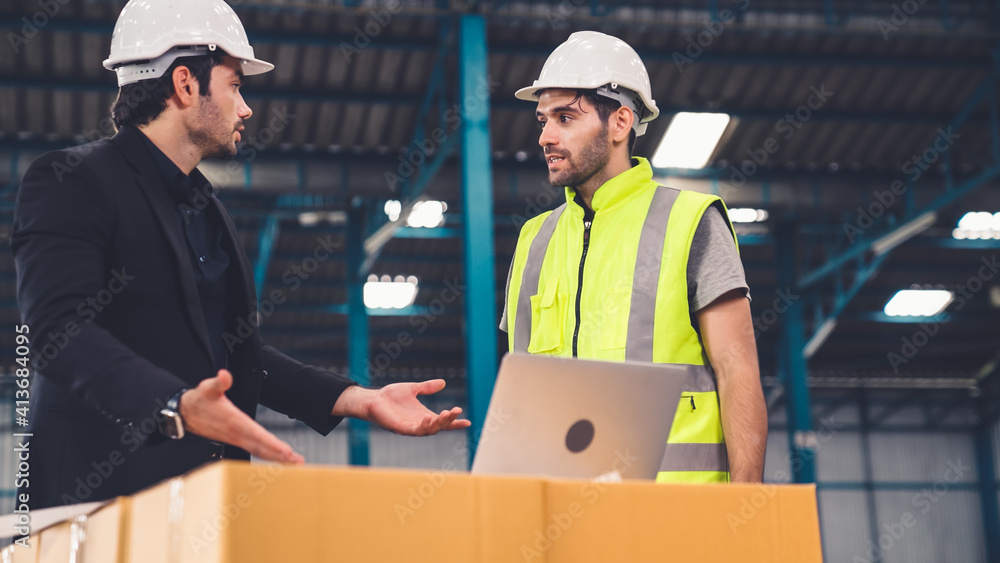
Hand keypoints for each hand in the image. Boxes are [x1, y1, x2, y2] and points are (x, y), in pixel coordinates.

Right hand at [180, 370, 303, 464]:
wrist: (185, 413)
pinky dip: (267, 454)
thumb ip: (219, 382)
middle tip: (297, 461)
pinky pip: (254, 449)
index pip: (256, 434)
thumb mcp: (207, 388)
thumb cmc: (199, 400)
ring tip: (294, 462)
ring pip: (259, 450)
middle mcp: (236, 433)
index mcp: (233, 421)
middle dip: (279, 454)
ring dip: (276, 457)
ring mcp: (236, 438)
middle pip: (261, 446)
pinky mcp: (235, 440)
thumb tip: (224, 375)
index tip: (284, 450)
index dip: (270, 443)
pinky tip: (278, 457)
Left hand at [333, 379, 470, 435]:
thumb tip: (443, 382)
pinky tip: (427, 418)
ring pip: (430, 430)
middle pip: (439, 426)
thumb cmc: (391, 396)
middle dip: (449, 420)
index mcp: (424, 416)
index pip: (443, 422)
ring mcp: (411, 427)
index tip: (468, 421)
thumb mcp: (413, 389)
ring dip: (438, 423)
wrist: (374, 400)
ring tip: (445, 413)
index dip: (455, 423)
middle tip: (455, 411)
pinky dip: (423, 426)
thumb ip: (427, 387)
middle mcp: (420, 423)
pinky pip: (415, 430)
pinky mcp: (401, 428)